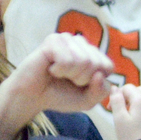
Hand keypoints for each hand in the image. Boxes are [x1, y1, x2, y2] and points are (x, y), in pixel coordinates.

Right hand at [0, 33, 114, 139]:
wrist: (32, 97)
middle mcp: (81, 43)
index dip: (95, 82)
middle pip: (96, 64)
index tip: (80, 84)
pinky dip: (59, 70)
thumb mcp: (86, 100)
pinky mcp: (53, 40)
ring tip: (58, 74)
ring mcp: (67, 39)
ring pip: (84, 61)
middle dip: (82, 79)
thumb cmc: (59, 95)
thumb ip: (100, 92)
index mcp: (91, 54)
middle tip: (66, 79)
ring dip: (70, 75)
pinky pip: (68, 59)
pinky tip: (50, 69)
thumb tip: (99, 75)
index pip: (108, 66)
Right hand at [111, 84, 140, 139]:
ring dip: (134, 101)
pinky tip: (137, 118)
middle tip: (119, 110)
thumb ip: (116, 101)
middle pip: (137, 90)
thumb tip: (114, 88)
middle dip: (126, 96)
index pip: (127, 87)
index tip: (110, 108)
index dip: (116, 95)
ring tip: (128, 114)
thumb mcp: (119, 118)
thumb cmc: (132, 137)